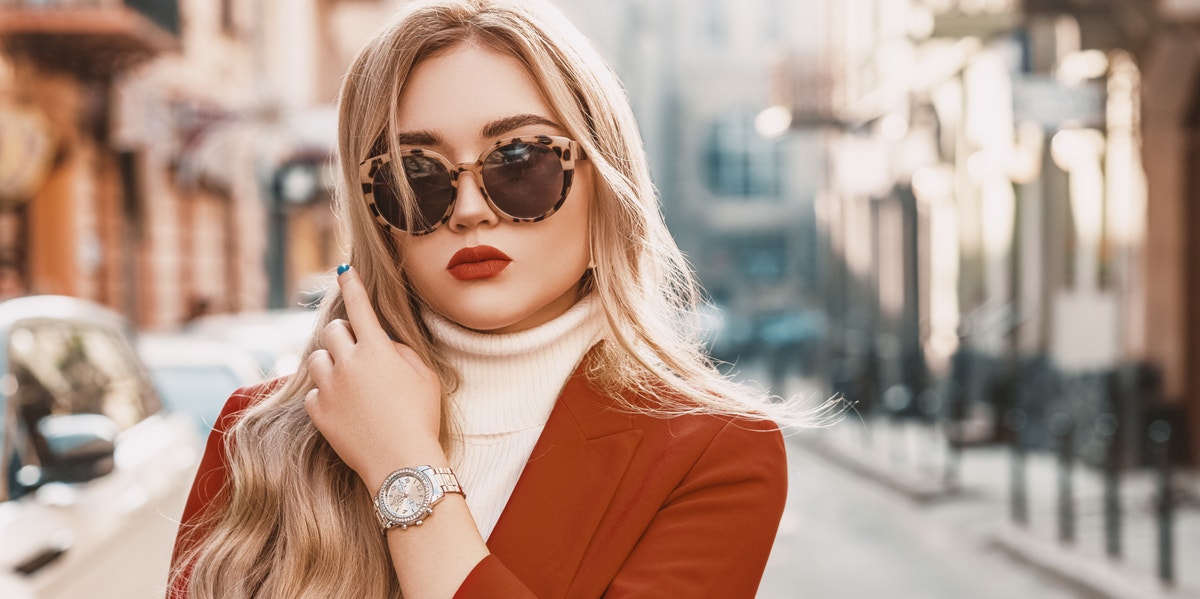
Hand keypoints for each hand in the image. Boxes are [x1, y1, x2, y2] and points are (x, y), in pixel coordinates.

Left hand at [305, 265, 445, 490]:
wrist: (402, 462)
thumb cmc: (421, 418)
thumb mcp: (425, 377)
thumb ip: (402, 351)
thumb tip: (383, 343)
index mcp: (377, 350)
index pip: (360, 307)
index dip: (352, 284)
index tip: (344, 270)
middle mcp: (348, 363)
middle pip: (333, 331)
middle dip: (344, 335)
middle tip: (357, 351)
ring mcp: (330, 388)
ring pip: (317, 359)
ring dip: (331, 363)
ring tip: (349, 381)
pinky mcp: (318, 412)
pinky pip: (314, 392)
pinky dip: (326, 395)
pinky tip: (345, 408)